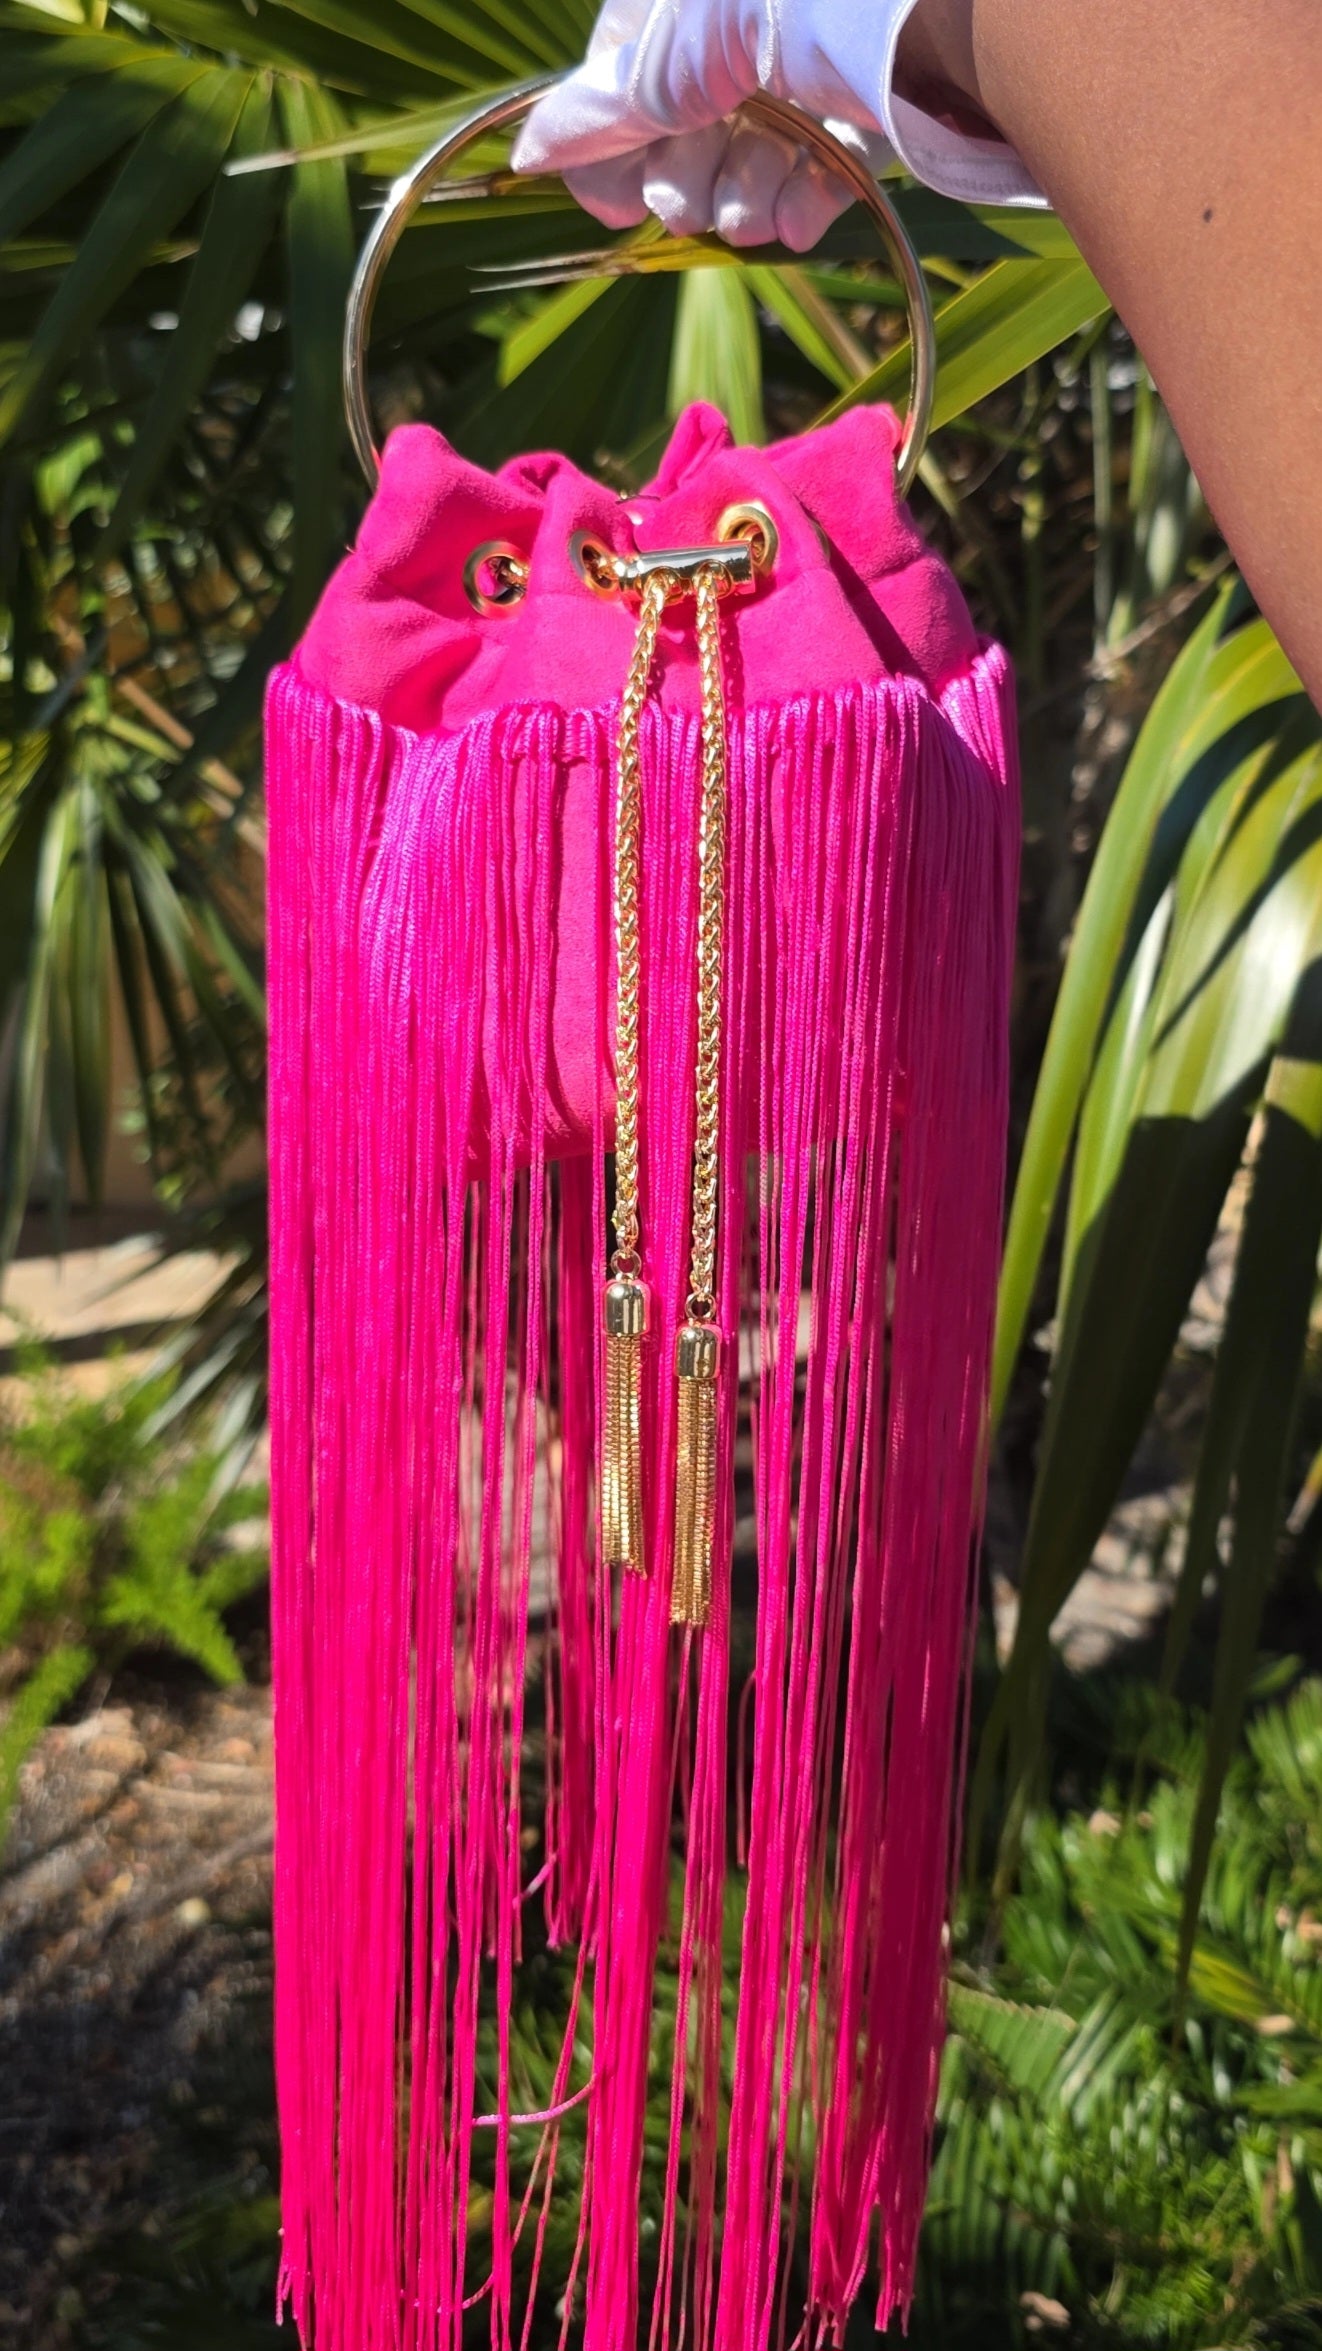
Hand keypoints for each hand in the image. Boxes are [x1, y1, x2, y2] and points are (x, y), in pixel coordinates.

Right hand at [511, 0, 917, 252]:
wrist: (920, 7)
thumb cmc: (782, 3)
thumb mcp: (678, 57)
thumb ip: (606, 109)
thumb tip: (530, 154)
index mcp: (677, 7)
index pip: (614, 91)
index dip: (610, 158)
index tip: (615, 207)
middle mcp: (733, 34)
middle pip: (681, 138)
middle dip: (688, 180)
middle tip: (694, 191)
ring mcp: (798, 69)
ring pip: (749, 163)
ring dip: (745, 197)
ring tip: (756, 206)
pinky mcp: (863, 105)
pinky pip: (816, 171)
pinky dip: (805, 198)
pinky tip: (800, 214)